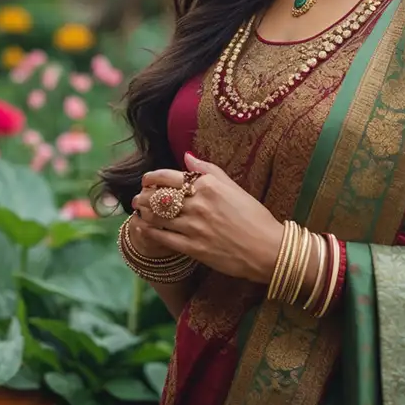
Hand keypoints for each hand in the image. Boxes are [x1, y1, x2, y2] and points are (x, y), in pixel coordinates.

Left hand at [131, 152, 283, 283]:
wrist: (266, 248)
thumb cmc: (253, 215)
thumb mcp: (234, 186)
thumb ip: (208, 169)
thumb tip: (186, 156)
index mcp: (208, 186)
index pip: (170, 177)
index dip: (152, 177)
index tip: (146, 179)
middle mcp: (199, 204)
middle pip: (159, 197)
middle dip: (144, 196)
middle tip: (138, 197)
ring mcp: (194, 227)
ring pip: (157, 217)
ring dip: (143, 213)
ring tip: (138, 211)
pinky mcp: (193, 248)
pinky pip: (163, 238)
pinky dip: (149, 232)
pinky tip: (143, 229)